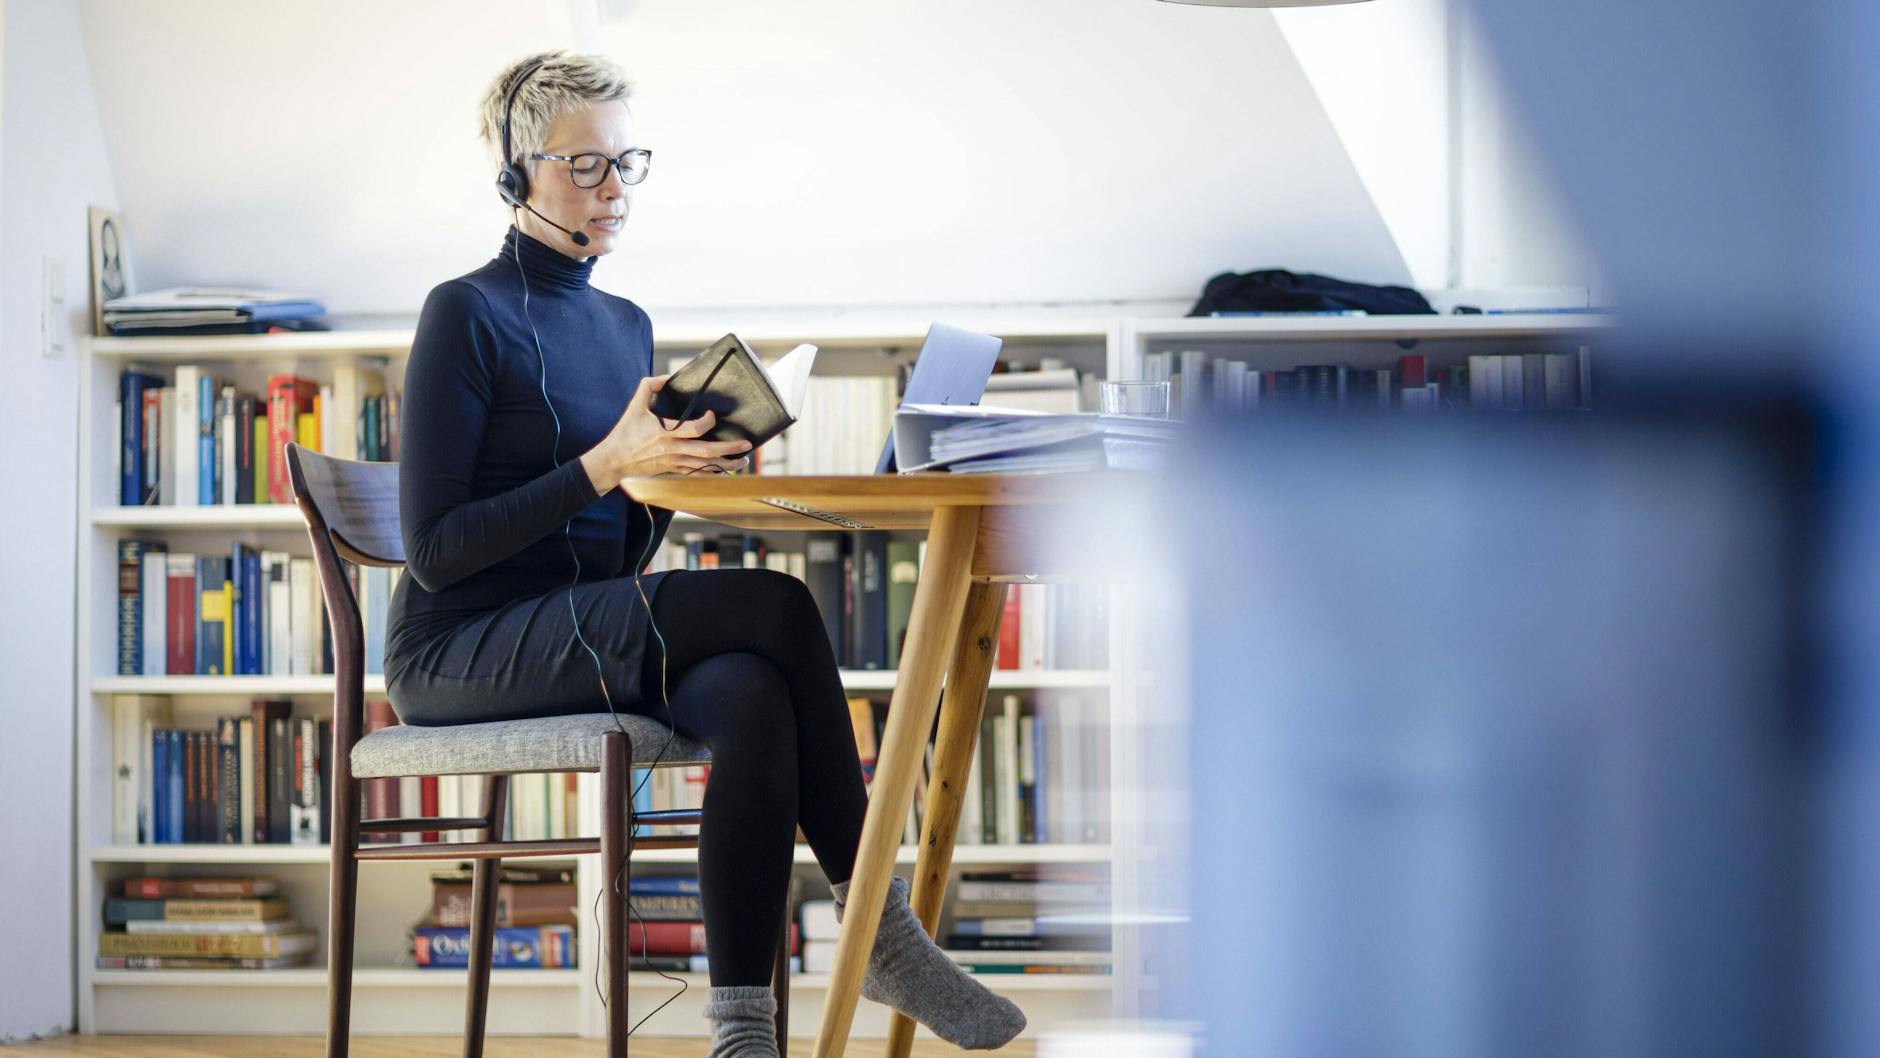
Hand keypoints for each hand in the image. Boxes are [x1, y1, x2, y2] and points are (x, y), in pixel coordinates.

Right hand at [580, 374, 751, 491]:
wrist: (614, 461)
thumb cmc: (625, 432)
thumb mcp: (635, 405)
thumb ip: (649, 387)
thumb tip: (668, 377)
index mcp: (664, 431)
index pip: (695, 428)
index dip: (708, 421)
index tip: (713, 415)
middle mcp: (672, 449)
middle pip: (707, 451)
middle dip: (729, 448)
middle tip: (746, 444)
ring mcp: (674, 462)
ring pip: (706, 465)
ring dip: (727, 464)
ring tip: (744, 460)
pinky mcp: (673, 471)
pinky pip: (698, 473)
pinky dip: (713, 472)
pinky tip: (726, 470)